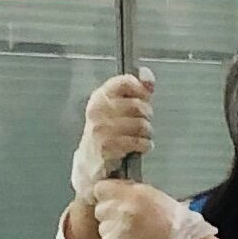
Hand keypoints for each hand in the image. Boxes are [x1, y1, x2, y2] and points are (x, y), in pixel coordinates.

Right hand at [75, 69, 156, 186]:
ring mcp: (102, 128)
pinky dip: (144, 145)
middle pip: (138, 105)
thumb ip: (135, 89)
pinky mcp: (108, 146)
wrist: (89, 161)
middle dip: (146, 115)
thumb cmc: (106, 132)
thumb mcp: (116, 107)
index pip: (125, 81)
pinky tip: (139, 147)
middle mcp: (98, 111)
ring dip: (146, 133)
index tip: (145, 95)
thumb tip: (147, 76)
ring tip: (140, 136)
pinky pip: (139, 141)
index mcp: (99, 97)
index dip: (141, 88)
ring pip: (141, 124)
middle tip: (142, 122)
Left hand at [85, 181, 209, 238]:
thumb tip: (114, 191)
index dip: (106, 195)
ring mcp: (118, 228)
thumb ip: (129, 191)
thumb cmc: (173, 222)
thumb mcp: (152, 195)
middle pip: (100, 209)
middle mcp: (123, 209)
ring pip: (102, 227)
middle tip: (125, 219)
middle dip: (109, 214)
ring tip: (130, 233)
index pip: (100, 188)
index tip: (111, 199)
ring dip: (112, 230)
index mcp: (134, 193)